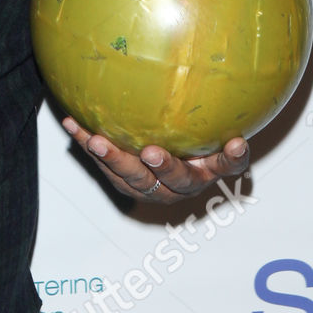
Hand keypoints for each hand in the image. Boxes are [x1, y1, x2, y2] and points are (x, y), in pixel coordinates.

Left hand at [61, 115, 249, 203]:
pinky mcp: (122, 181)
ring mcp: (146, 187)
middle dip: (158, 166)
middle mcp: (174, 188)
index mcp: (203, 176)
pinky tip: (73, 124)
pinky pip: (102, 163)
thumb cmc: (192, 155)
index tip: (234, 144)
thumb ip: (225, 147)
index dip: (228, 159)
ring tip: (97, 141)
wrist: (162, 171)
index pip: (222, 168)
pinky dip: (86, 142)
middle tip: (151, 152)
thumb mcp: (210, 149)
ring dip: (111, 158)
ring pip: (128, 176)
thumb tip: (239, 139)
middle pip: (166, 179)